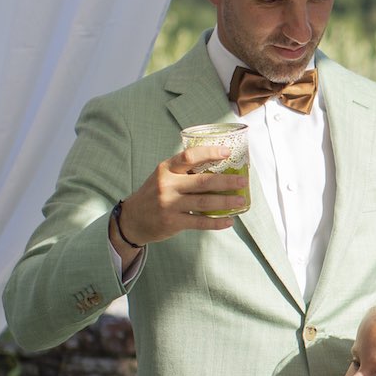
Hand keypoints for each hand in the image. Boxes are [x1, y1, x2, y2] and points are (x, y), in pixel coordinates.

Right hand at [115, 145, 248, 247]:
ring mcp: (169, 204)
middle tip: (243, 181)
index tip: (228, 153)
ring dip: (226, 201)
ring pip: (204, 202)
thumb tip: (219, 166)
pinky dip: (216, 222)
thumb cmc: (154, 193)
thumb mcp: (163, 176)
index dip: (210, 152)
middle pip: (203, 181)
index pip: (190, 156)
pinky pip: (199, 222)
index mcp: (166, 169)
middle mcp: (167, 185)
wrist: (132, 219)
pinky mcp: (172, 222)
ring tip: (241, 200)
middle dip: (227, 181)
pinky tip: (229, 221)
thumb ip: (183, 171)